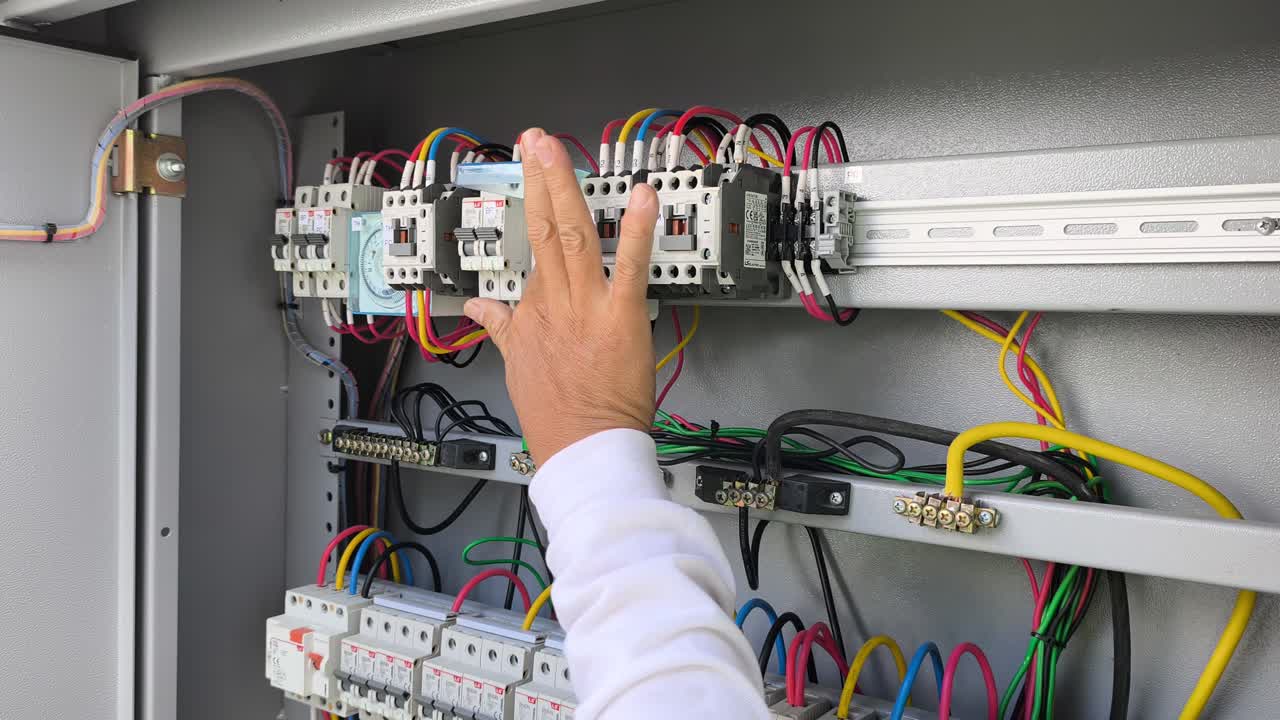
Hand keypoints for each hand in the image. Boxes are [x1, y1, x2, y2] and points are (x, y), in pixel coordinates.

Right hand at [463, 128, 659, 463]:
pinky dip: (638, 233)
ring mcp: (587, 308)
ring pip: (575, 238)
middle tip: (535, 141)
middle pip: (546, 230)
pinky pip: (630, 269)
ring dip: (568, 190)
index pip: (532, 249)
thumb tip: (479, 309)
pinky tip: (644, 198)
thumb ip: (501, 328)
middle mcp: (555, 303)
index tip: (530, 170)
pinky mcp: (622, 319)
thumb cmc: (555, 417)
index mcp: (531, 312)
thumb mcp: (516, 367)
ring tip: (560, 151)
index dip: (533, 203)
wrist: (583, 450)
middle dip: (540, 180)